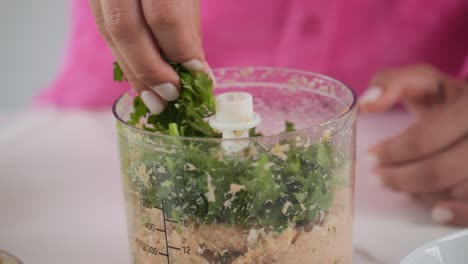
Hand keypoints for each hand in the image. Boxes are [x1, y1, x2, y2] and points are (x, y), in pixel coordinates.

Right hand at [89, 0, 210, 113]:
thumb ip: (187, 26)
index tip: (196, 76)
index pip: (163, 14)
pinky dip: (124, 56)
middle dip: (149, 70)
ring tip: (153, 98)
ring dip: (133, 71)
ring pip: (108, 31)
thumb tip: (196, 72)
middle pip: (124, 27)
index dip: (179, 50)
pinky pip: (104, 28)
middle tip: (170, 97)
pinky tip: (139, 76)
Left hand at [360, 64, 467, 225]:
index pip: (426, 137)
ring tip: (401, 189)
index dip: (393, 151)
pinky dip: (458, 214)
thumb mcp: (422, 81)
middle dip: (401, 178)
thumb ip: (391, 82)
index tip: (370, 156)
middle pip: (441, 169)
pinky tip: (437, 212)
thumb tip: (366, 103)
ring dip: (422, 194)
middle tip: (376, 178)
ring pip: (458, 190)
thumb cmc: (446, 100)